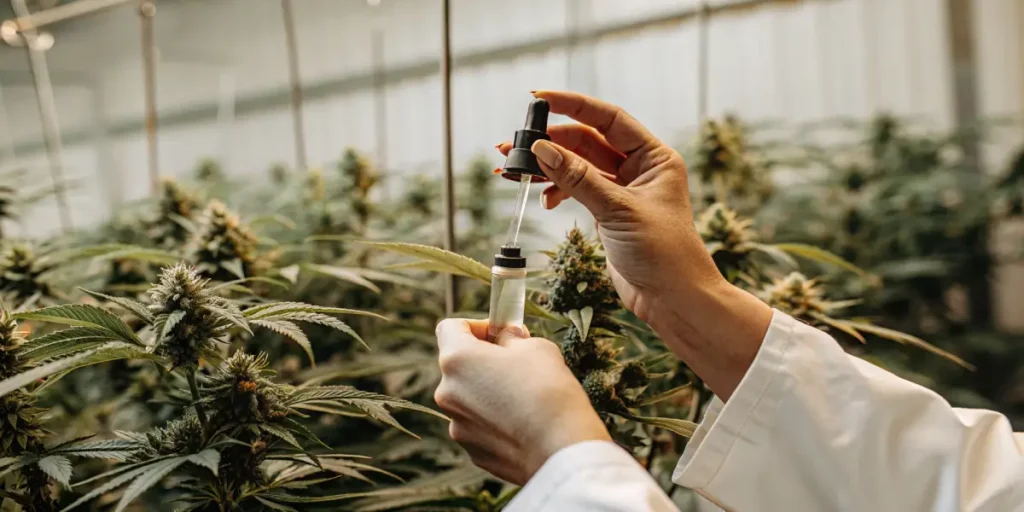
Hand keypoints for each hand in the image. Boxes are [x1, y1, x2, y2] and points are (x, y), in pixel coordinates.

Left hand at [433, 319, 608, 483]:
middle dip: (484, 361)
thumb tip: (507, 339)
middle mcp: (448, 393)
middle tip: (518, 363)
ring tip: (525, 398)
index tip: (500, 333)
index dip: (476, 326)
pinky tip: (523, 423)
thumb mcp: (536, 347)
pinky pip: (479, 426)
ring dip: (488, 392)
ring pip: (468, 398)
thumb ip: (512, 339)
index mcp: (457, 360)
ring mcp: (457, 425)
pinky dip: (495, 420)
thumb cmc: (549, 391)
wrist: (560, 449)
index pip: (449, 328)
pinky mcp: (472, 450)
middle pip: (458, 367)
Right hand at [498, 90, 772, 398]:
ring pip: (578, 166)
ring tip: (514, 171)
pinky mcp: (609, 213)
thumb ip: (577, 178)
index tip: (540, 99)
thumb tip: (541, 149)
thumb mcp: (617, 210)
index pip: (609, 119)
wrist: (675, 300)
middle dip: (551, 142)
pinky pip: (577, 189)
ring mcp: (623, 191)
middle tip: (515, 146)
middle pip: (588, 141)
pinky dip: (558, 190)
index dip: (574, 105)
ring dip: (548, 167)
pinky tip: (544, 199)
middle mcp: (639, 169)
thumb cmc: (663, 252)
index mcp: (654, 157)